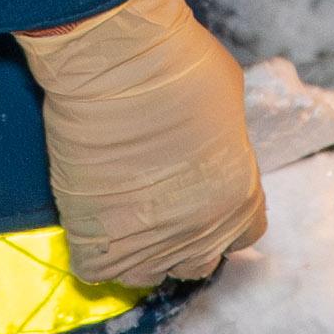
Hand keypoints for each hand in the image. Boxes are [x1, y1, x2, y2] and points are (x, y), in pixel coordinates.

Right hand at [25, 0, 264, 295]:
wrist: (114, 58)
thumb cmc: (176, 61)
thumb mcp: (230, 103)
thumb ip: (225, 145)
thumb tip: (209, 149)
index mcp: (240, 199)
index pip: (242, 234)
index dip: (219, 215)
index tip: (198, 195)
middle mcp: (200, 232)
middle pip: (197, 263)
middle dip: (182, 239)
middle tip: (158, 203)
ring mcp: (148, 243)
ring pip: (147, 274)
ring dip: (138, 250)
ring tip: (122, 212)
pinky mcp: (97, 241)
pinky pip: (96, 270)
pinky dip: (93, 250)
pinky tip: (92, 218)